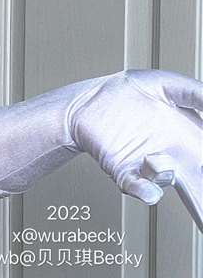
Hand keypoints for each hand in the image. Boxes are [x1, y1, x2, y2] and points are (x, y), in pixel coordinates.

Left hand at [67, 69, 202, 231]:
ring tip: (158, 160)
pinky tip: (150, 193)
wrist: (86, 102)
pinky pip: (136, 186)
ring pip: (168, 182)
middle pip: (195, 177)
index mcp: (186, 135)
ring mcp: (146, 164)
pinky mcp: (123, 169)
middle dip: (200, 191)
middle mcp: (170, 153)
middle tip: (198, 188)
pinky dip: (144, 192)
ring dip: (170, 178)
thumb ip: (194, 93)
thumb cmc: (125, 93)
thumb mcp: (166, 84)